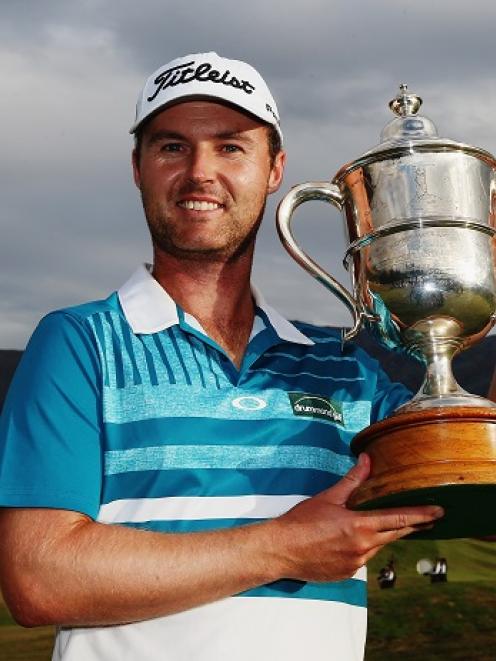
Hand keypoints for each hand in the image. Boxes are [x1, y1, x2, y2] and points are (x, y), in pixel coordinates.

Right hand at [271, 453, 443, 582]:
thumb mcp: (328, 497)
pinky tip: (349, 539)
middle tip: (430, 518)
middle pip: (395, 535)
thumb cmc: (301, 522)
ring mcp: (356, 563)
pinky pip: (363, 557)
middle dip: (412, 526)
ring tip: (381, 524)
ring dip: (383, 535)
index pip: (398, 519)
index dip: (420, 515)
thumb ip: (352, 481)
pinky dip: (363, 546)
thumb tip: (367, 461)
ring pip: (378, 546)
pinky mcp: (348, 573)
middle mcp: (362, 547)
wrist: (281, 551)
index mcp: (359, 526)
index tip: (438, 512)